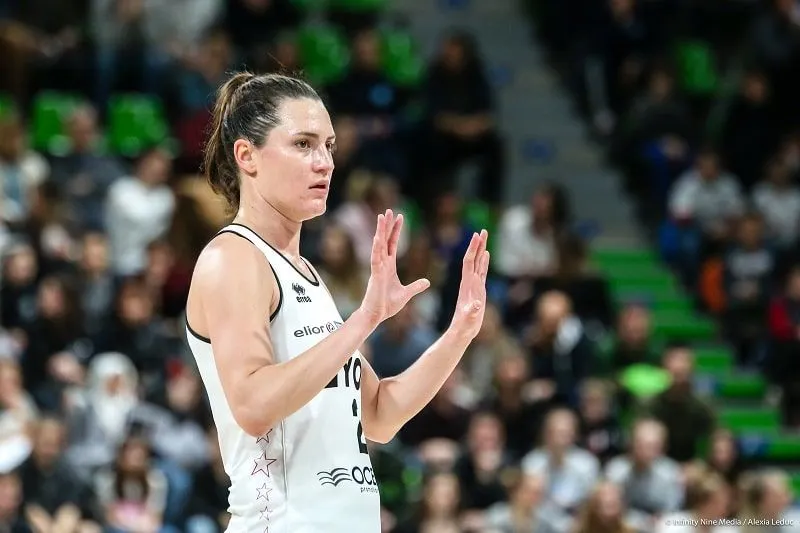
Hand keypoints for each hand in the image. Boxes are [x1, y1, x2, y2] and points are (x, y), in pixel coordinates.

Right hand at [359, 210, 429, 326]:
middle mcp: (382, 264)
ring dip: (380, 231)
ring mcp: (378, 268)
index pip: (392, 244)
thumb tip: (427, 282)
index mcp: (389, 266)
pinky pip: (375, 259)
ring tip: (381, 217)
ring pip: (379, 245)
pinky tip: (377, 238)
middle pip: (384, 240)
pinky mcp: (375, 276)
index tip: (400, 217)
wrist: (377, 316)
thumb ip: (416, 287)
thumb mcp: (406, 294)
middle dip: (387, 225)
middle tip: (389, 210)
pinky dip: (376, 248)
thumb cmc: (387, 305)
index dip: (396, 230)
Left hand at [449, 230, 489, 339]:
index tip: (476, 236)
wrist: (461, 332)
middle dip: (478, 244)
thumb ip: (472, 312)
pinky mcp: (479, 290)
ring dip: (481, 250)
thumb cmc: (464, 326)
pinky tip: (486, 255)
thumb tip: (477, 305)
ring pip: (478, 263)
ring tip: (484, 237)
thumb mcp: (468, 319)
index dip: (472, 249)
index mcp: (466, 285)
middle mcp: (469, 282)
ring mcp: (474, 285)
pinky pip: (482, 272)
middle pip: (474, 259)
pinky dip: (484, 262)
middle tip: (483, 230)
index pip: (469, 262)